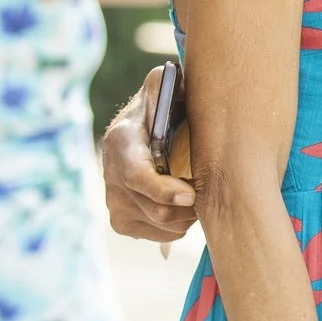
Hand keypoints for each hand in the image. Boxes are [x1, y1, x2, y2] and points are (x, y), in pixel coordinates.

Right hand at [103, 66, 197, 241]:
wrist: (143, 127)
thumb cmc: (163, 106)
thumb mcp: (163, 86)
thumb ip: (168, 85)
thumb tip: (182, 90)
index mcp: (121, 141)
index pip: (137, 175)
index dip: (163, 189)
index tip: (191, 194)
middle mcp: (110, 174)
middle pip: (154, 208)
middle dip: (189, 206)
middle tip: (211, 191)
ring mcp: (113, 201)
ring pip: (160, 224)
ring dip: (187, 215)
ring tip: (199, 194)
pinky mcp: (122, 220)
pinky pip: (158, 235)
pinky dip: (179, 226)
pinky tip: (186, 206)